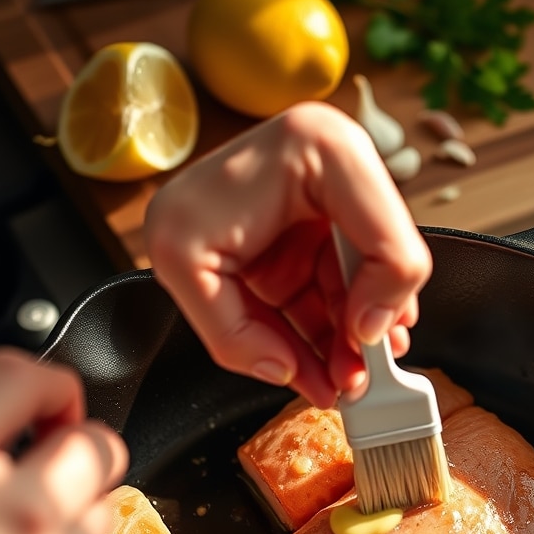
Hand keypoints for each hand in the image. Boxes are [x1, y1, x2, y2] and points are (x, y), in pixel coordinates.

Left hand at [144, 100, 432, 408]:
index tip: (361, 338)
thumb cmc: (169, 206)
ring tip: (344, 381)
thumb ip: (234, 330)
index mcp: (319, 152)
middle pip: (381, 265)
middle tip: (359, 377)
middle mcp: (333, 171)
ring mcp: (327, 207)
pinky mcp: (315, 235)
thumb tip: (286, 368)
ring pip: (361, 284)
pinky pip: (337, 290)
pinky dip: (334, 333)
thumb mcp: (183, 262)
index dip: (383, 297)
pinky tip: (330, 366)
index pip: (387, 240)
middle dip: (367, 330)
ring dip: (354, 339)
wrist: (147, 197)